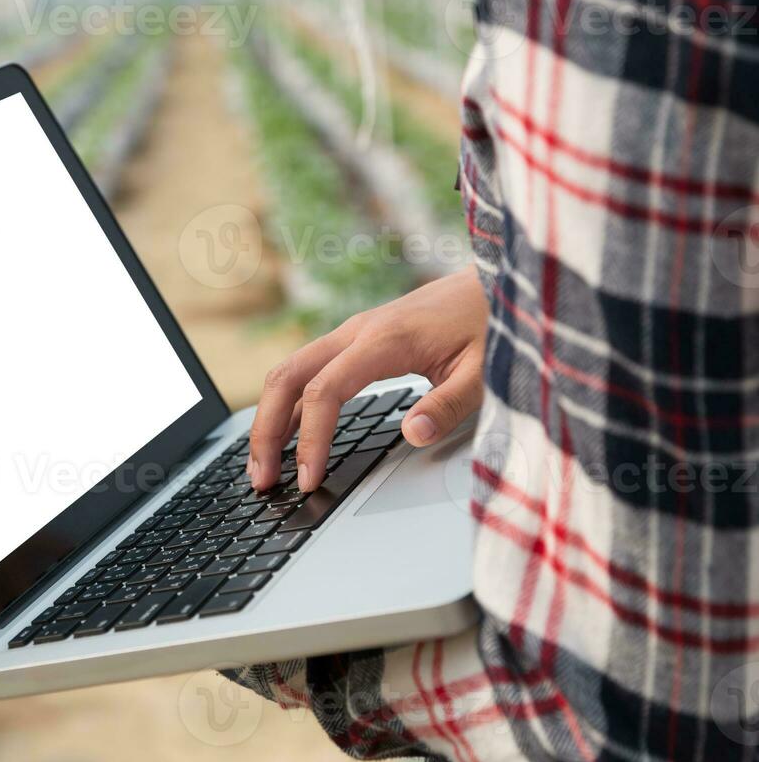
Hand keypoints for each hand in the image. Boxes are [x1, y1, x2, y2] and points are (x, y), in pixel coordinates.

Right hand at [247, 265, 488, 492]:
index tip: (308, 480)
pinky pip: (310, 371)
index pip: (324, 392)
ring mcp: (354, 333)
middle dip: (266, 429)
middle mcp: (357, 331)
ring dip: (271, 417)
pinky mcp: (359, 340)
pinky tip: (290, 434)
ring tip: (266, 465)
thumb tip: (413, 435)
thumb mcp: (484, 372)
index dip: (310, 440)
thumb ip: (448, 405)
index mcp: (383, 340)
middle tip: (261, 478)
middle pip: (286, 377)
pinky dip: (291, 404)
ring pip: (291, 371)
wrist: (500, 282)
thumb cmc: (493, 324)